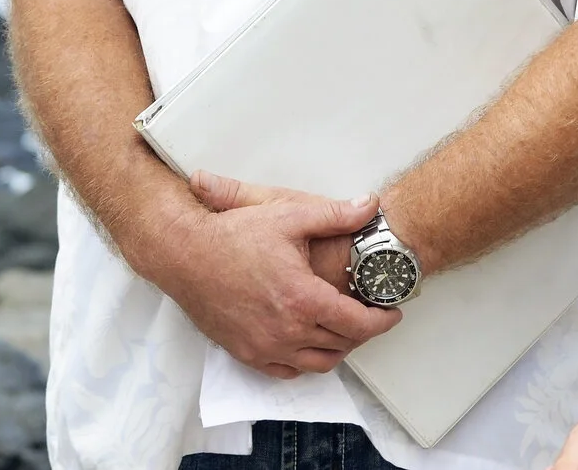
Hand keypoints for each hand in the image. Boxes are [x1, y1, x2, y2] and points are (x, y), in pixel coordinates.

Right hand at [142, 173, 401, 377]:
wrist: (185, 254)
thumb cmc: (234, 233)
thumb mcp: (288, 214)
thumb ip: (334, 214)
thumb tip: (370, 206)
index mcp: (302, 299)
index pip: (358, 324)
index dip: (382, 320)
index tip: (391, 311)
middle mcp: (287, 330)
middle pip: (342, 344)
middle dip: (363, 331)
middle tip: (369, 313)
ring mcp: (266, 346)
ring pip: (318, 363)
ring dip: (337, 348)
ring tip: (343, 328)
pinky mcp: (247, 354)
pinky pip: (288, 370)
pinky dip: (305, 360)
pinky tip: (308, 341)